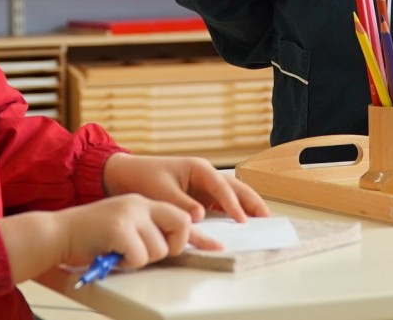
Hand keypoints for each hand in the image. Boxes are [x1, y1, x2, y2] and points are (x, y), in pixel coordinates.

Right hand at [53, 194, 226, 270]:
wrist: (57, 232)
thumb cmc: (89, 236)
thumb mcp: (123, 226)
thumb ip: (147, 230)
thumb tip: (175, 246)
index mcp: (143, 202)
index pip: (182, 216)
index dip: (194, 236)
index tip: (215, 249)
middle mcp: (140, 203)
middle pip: (181, 226)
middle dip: (171, 247)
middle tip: (146, 253)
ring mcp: (130, 213)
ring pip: (159, 249)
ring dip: (141, 259)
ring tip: (120, 253)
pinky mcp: (118, 227)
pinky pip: (139, 257)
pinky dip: (128, 263)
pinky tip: (113, 255)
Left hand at [102, 153, 269, 222]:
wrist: (126, 175)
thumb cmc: (144, 177)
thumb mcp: (162, 192)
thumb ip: (182, 204)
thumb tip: (200, 216)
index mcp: (199, 168)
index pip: (222, 186)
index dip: (233, 203)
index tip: (242, 219)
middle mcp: (205, 176)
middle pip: (234, 187)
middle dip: (251, 201)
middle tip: (266, 217)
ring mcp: (204, 187)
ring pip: (231, 195)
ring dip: (246, 206)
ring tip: (261, 220)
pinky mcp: (199, 197)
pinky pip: (219, 205)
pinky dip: (231, 212)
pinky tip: (241, 223)